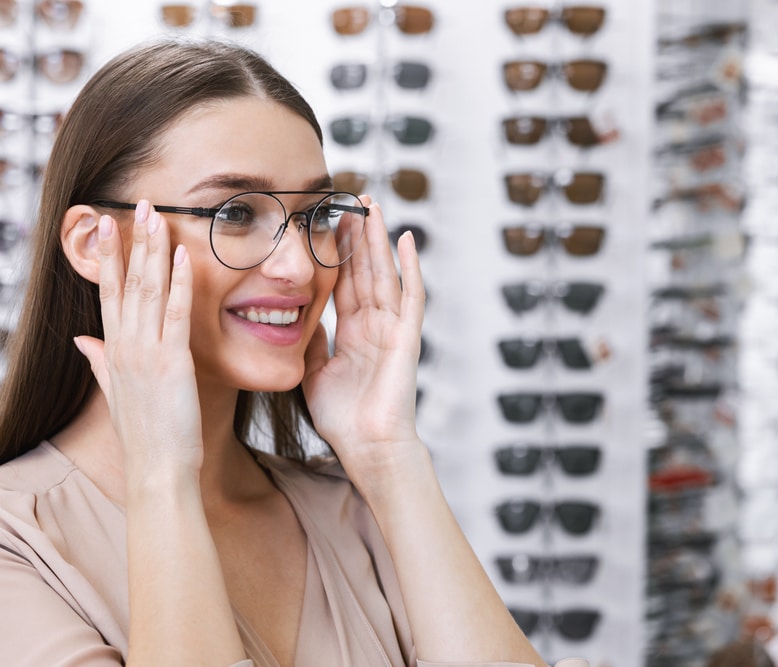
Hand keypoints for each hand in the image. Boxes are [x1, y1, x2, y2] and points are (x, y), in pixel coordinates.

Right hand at [74, 201, 202, 481]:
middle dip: (132, 241)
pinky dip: (179, 283)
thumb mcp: (115, 395)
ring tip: (158, 215)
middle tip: (139, 203)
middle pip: (126, 283)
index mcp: (112, 353)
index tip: (109, 224)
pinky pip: (175, 315)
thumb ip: (99, 362)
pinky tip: (183, 256)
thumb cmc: (144, 437)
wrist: (157, 472)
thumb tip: (83, 339)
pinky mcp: (172, 364)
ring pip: (147, 291)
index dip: (110, 257)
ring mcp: (145, 354)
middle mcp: (123, 348)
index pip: (109, 294)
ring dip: (153, 250)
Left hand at [302, 200, 425, 481]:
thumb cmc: (344, 419)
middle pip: (365, 269)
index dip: (337, 253)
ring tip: (371, 205)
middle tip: (351, 199)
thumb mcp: (317, 372)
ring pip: (384, 273)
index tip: (327, 222)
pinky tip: (404, 239)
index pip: (344, 282)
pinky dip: (408, 267)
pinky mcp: (407, 336)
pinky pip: (410, 296)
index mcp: (354, 332)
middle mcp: (375, 324)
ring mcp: (393, 328)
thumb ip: (314, 342)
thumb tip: (301, 317)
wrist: (367, 448)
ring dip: (378, 239)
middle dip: (357, 235)